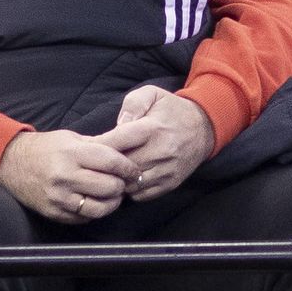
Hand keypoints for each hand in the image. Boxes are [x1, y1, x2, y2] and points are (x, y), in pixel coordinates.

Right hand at [0, 129, 141, 223]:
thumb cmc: (46, 148)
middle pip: (109, 187)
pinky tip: (93, 201)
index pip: (111, 162)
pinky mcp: (54, 213)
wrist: (11, 163)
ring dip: (111, 202)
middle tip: (121, 182)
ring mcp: (59, 198)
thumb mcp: (72, 139)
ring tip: (111, 195)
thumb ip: (98, 147)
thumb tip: (127, 155)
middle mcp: (65, 176)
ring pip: (100, 208)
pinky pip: (85, 218)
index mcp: (72, 154)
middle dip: (121, 185)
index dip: (128, 168)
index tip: (134, 171)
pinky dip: (94, 211)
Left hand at [92, 85, 214, 201]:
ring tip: (111, 170)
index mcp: (153, 129)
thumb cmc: (172, 110)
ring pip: (129, 184)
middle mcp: (161, 152)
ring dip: (117, 179)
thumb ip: (132, 105)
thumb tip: (118, 126)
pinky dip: (130, 189)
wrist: (204, 128)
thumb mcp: (152, 94)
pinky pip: (141, 195)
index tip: (87, 145)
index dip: (98, 145)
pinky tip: (127, 178)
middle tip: (95, 160)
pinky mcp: (170, 184)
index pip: (117, 141)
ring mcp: (166, 171)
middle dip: (105, 165)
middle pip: (121, 166)